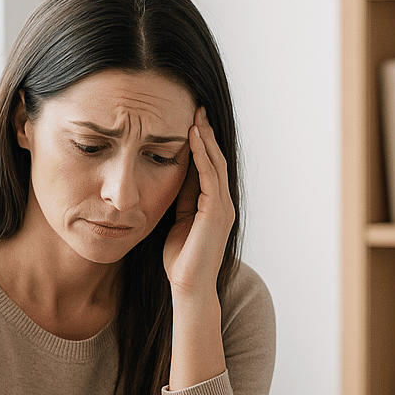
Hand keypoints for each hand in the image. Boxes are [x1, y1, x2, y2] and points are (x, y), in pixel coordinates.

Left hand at [162, 108, 234, 299]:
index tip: (190, 121)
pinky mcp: (216, 213)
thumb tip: (171, 176)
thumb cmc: (180, 261)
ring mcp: (222, 208)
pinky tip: (192, 139)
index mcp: (214, 206)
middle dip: (206, 134)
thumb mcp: (176, 221)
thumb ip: (179, 200)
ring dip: (205, 139)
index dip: (201, 144)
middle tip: (196, 108)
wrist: (189, 287)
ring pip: (216, 165)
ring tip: (195, 116)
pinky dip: (202, 156)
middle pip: (216, 160)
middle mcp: (223, 204)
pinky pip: (209, 178)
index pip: (209, 168)